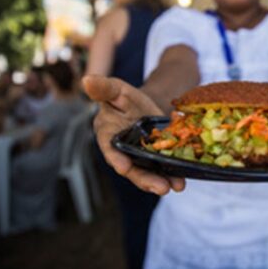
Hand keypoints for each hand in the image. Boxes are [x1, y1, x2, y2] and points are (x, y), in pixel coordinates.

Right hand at [82, 75, 185, 194]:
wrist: (147, 106)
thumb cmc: (126, 98)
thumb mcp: (117, 90)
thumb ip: (104, 88)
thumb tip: (86, 80)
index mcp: (107, 134)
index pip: (110, 148)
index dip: (116, 158)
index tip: (123, 167)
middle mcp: (121, 151)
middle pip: (132, 168)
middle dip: (145, 179)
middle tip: (161, 187)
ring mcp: (138, 158)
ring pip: (148, 173)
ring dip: (161, 182)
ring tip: (176, 186)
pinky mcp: (154, 161)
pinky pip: (161, 170)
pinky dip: (172, 176)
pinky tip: (181, 182)